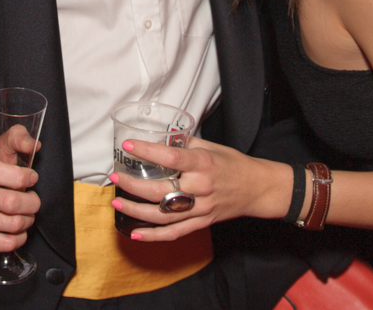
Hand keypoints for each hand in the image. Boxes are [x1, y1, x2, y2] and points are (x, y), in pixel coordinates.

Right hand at [0, 124, 41, 252]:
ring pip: (12, 224)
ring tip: (25, 214)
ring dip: (27, 220)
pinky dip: (19, 238)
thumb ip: (18, 138)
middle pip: (10, 203)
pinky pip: (6, 243)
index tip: (31, 178)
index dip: (22, 177)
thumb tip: (34, 144)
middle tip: (33, 201)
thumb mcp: (1, 150)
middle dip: (32, 203)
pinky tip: (17, 230)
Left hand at [108, 138, 290, 241]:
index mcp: (202, 164)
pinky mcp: (201, 223)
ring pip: (163, 215)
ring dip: (136, 210)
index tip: (128, 145)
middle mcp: (200, 187)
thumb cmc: (233, 164)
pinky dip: (153, 236)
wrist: (257, 188)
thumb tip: (160, 137)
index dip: (147, 151)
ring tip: (117, 202)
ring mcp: (200, 209)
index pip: (170, 157)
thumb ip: (185, 144)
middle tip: (114, 176)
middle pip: (160, 190)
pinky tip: (135, 233)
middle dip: (133, 185)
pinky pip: (174, 233)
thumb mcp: (211, 146)